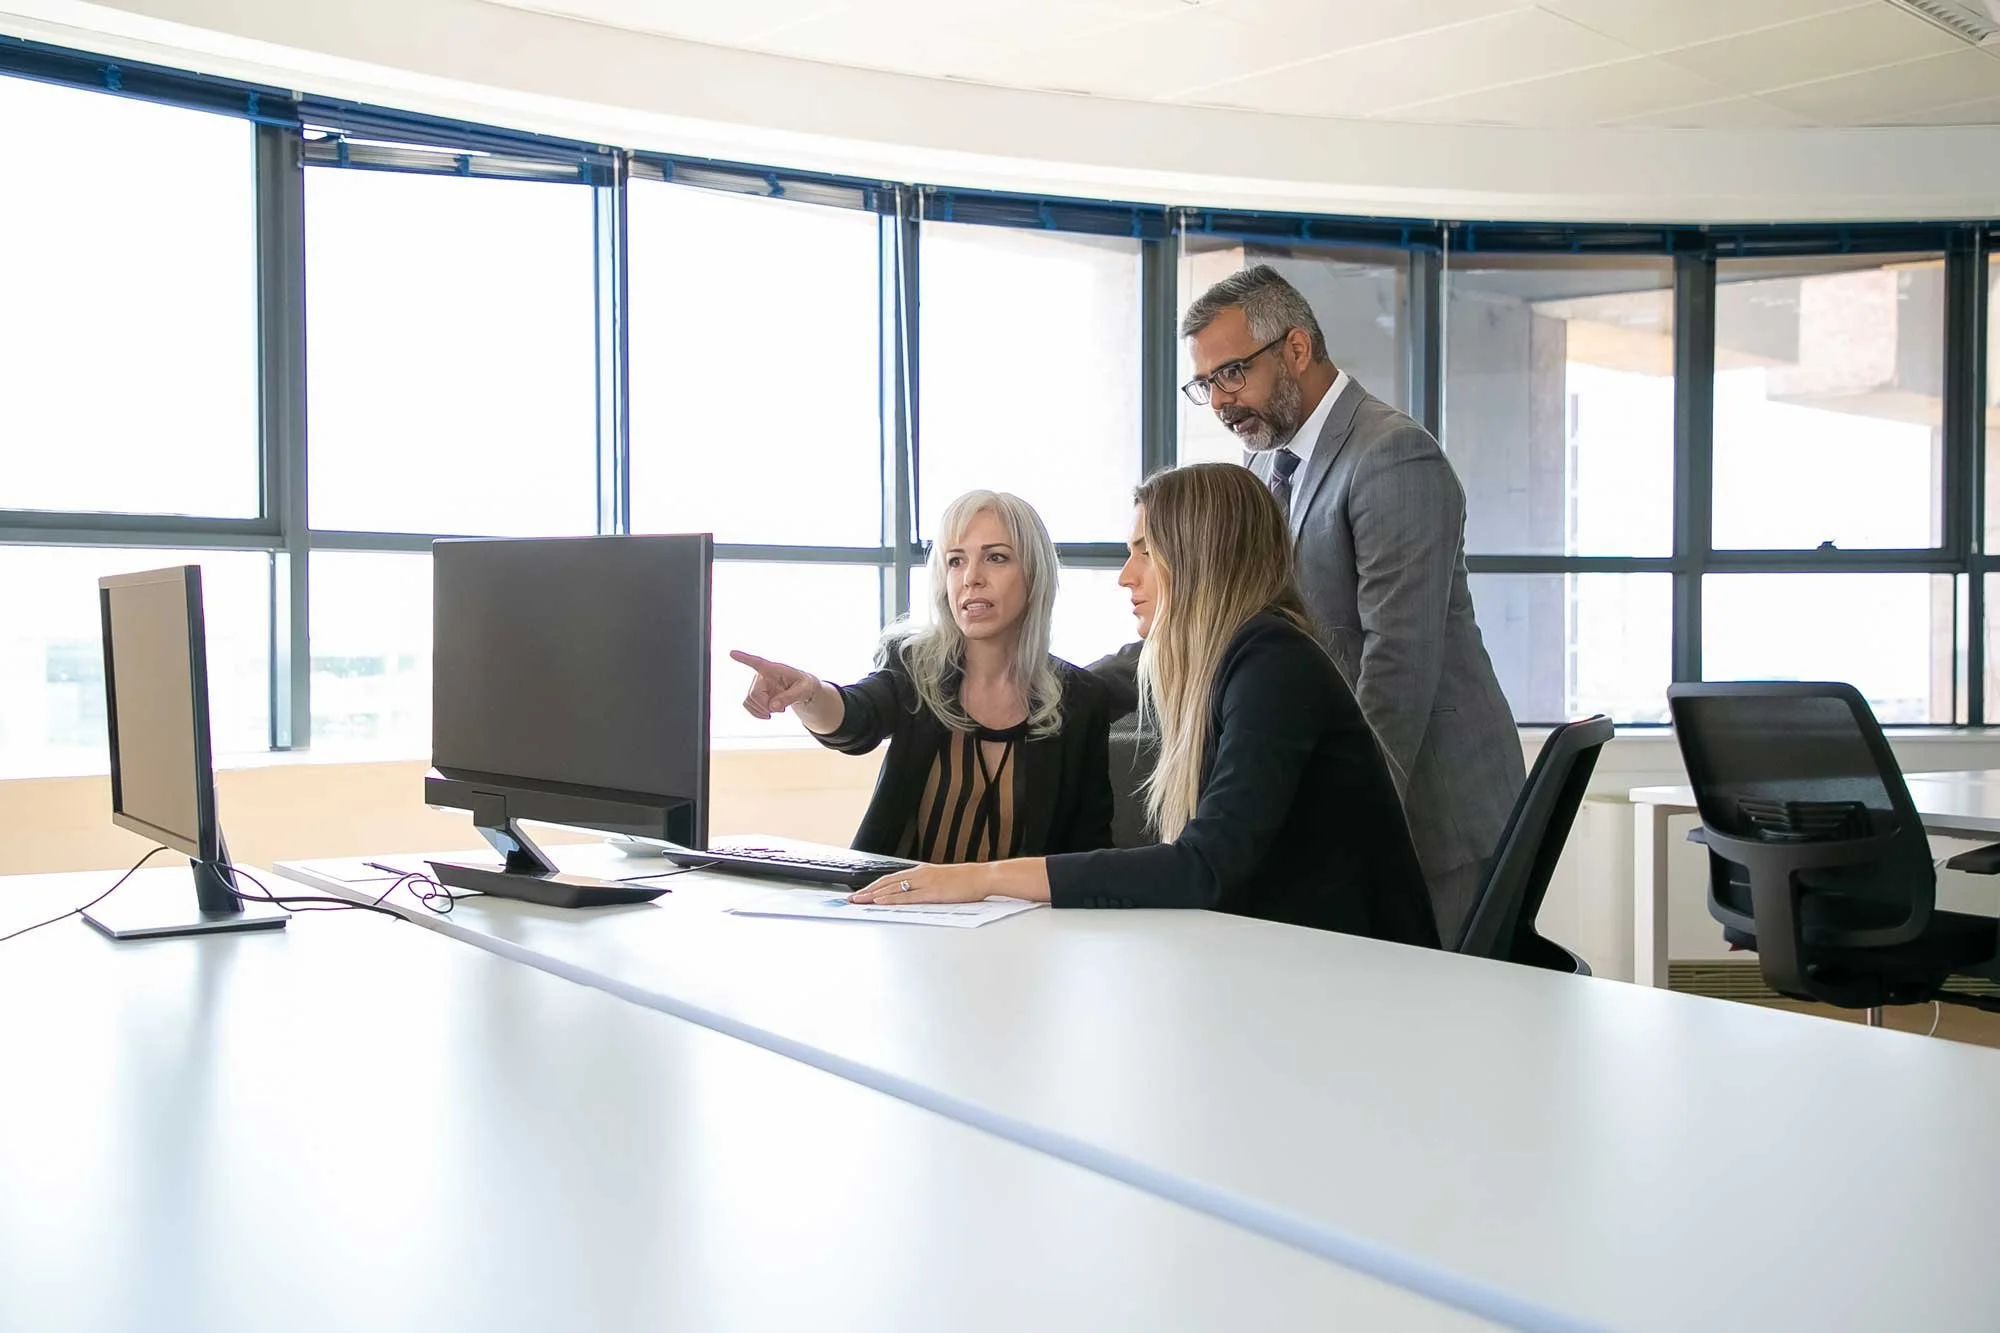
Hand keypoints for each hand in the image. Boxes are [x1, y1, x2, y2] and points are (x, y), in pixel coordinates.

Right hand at [730, 649, 820, 719]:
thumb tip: (772, 707)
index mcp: (774, 669)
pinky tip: (768, 714)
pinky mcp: (756, 695)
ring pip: (749, 701)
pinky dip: (757, 713)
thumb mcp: (804, 690)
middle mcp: (762, 675)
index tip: (732, 653)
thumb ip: (790, 697)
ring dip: (762, 710)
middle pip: (754, 693)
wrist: (803, 690)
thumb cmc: (804, 685)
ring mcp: (758, 685)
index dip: (744, 658)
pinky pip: (748, 705)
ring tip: (778, 710)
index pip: (757, 662)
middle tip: (781, 710)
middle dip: (765, 705)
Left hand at [850, 862, 994, 904]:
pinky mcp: (931, 893)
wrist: (983, 877)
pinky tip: (880, 902)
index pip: (892, 877)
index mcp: (922, 871)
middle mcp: (920, 874)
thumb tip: (917, 893)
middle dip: (868, 890)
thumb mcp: (944, 880)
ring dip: (873, 895)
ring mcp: (924, 883)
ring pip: (892, 888)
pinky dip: (891, 899)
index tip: (863, 891)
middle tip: (852, 898)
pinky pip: (906, 897)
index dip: (875, 885)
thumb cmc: (967, 881)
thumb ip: (928, 885)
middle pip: (887, 882)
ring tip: (859, 901)